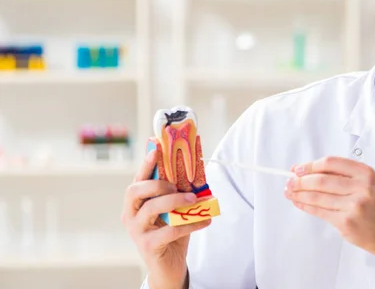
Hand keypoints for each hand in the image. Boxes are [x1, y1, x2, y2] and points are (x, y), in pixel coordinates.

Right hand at [121, 140, 211, 288]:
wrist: (169, 266)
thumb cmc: (171, 233)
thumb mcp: (175, 210)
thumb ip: (180, 192)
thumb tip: (198, 170)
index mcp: (136, 202)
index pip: (138, 179)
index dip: (146, 163)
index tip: (156, 149)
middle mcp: (130, 214)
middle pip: (135, 191)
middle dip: (157, 184)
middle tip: (177, 185)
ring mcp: (136, 231)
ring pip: (150, 209)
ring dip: (174, 201)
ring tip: (193, 200)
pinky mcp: (147, 245)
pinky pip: (169, 230)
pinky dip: (190, 224)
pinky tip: (205, 220)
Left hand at [284, 156, 374, 271]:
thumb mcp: (365, 182)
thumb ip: (340, 174)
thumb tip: (305, 170)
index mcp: (365, 173)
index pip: (330, 163)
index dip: (310, 165)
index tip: (298, 168)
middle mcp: (361, 188)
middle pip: (321, 180)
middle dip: (300, 180)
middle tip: (290, 181)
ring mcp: (353, 206)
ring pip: (317, 197)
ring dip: (299, 194)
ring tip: (290, 191)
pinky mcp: (346, 222)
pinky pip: (319, 211)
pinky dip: (305, 206)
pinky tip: (299, 203)